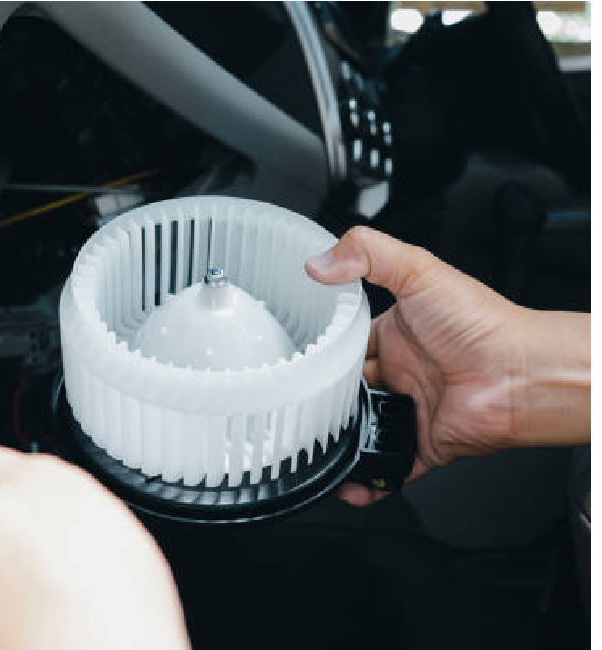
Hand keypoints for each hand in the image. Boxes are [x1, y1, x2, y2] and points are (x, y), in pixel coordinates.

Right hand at [306, 226, 588, 505]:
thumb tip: (318, 262)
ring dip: (341, 440)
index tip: (294, 357)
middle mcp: (404, 371)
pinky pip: (393, 467)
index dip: (321, 350)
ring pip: (365, 429)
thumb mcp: (419, 270)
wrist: (522, 373)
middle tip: (296, 403)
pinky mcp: (426, 443)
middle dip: (324, 398)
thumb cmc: (483, 323)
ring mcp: (414, 408)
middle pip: (350, 389)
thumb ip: (367, 254)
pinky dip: (370, 482)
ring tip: (311, 445)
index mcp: (397, 333)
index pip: (346, 343)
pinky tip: (347, 486)